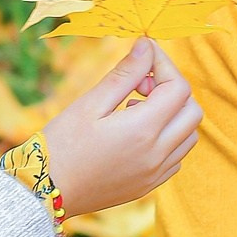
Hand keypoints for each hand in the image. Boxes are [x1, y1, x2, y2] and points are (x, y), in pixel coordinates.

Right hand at [36, 37, 201, 216]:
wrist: (45, 190)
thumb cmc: (62, 144)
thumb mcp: (91, 103)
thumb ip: (125, 73)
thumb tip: (147, 45)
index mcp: (143, 130)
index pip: (178, 88)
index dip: (164, 65)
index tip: (144, 58)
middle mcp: (157, 154)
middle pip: (192, 111)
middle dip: (173, 89)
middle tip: (140, 86)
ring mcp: (156, 173)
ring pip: (189, 135)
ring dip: (173, 115)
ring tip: (135, 110)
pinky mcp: (149, 185)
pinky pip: (176, 156)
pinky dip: (168, 138)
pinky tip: (137, 134)